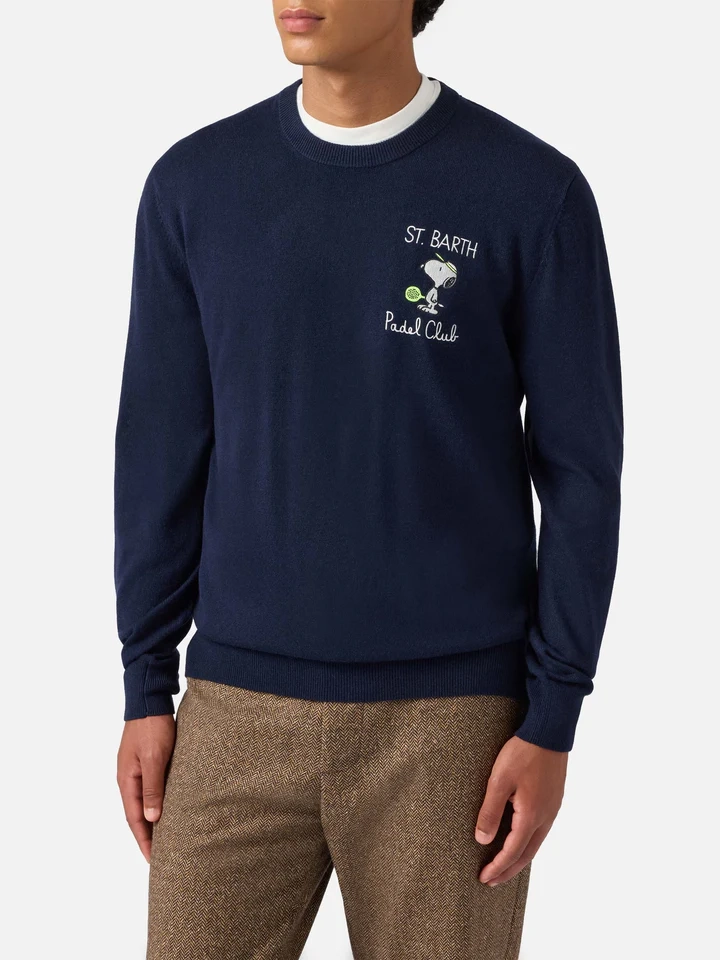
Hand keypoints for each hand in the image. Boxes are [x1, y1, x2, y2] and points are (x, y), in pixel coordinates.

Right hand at [117, 715, 175, 861]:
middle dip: (147, 835)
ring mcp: (135, 770)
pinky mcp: (145, 762)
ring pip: (143, 802)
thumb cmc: (153, 727)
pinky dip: (156, 804)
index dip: (144, 840)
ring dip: (152, 821)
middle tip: (159, 856)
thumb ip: (153, 788)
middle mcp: (128, 778)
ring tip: (165, 838)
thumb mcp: (155, 758)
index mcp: (127, 780)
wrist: (149, 700)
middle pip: (137, 814)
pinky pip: (149, 790)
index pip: (134, 819)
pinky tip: (167, 808)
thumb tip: (152, 819)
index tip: (153, 859)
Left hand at [475, 735, 567, 885]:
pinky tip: (520, 839)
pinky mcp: (553, 800)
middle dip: (508, 869)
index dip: (497, 867)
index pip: (513, 852)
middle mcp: (545, 818)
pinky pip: (540, 831)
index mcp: (531, 816)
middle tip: (492, 880)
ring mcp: (552, 810)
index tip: (484, 878)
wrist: (549, 733)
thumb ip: (490, 812)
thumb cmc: (522, 754)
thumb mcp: (499, 781)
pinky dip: (527, 843)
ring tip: (504, 866)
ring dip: (518, 858)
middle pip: (526, 854)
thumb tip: (482, 840)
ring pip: (535, 844)